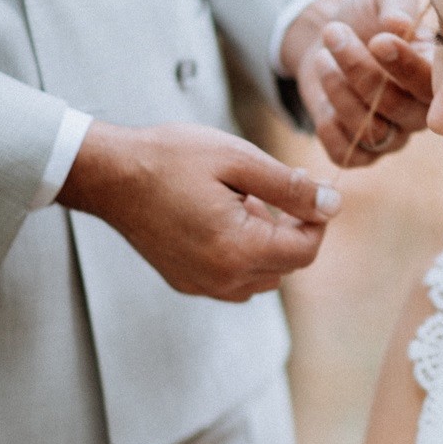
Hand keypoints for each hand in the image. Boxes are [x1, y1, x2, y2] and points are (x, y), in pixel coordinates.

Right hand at [58, 121, 340, 300]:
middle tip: (263, 187)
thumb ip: (290, 188)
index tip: (307, 189)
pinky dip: (241, 253)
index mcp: (239, 250)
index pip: (306, 250)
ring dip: (265, 242)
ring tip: (238, 201)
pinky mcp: (187, 282)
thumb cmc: (170, 159)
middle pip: (287, 265)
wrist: (110, 174)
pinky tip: (218, 218)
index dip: (316, 219)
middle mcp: (223, 278)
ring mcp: (202, 285)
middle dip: (288, 228)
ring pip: (263, 275)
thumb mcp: (239, 160)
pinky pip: (234, 278)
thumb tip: (332, 205)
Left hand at [282, 0, 433, 167]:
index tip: (378, 40)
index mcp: (435, 75)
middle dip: (360, 70)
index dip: (406, 67)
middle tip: (334, 32)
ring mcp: (392, 136)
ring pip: (371, 133)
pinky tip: (321, 94)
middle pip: (397, 108)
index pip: (432, 84)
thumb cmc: (366, 16)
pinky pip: (347, 154)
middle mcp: (419, 112)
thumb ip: (397, 3)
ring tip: (321, 57)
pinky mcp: (361, 151)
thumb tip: (399, 24)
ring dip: (338, 91)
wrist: (330, 36)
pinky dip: (328, 126)